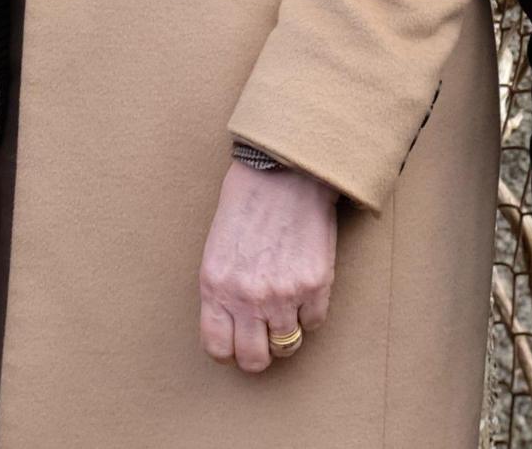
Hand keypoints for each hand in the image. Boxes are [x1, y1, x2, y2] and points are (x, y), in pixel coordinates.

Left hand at [197, 159, 336, 372]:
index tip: (237, 343)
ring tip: (286, 308)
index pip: (218, 348)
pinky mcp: (315, 285)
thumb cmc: (247, 202)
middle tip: (264, 337)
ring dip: (286, 332)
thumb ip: (222, 289)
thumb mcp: (217, 248)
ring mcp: (283, 294)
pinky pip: (314, 322)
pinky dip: (310, 312)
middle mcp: (247, 297)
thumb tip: (232, 322)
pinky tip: (305, 290)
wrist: (285, 171)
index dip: (229, 351)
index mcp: (215, 286)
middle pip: (254, 359)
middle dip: (259, 353)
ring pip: (287, 345)